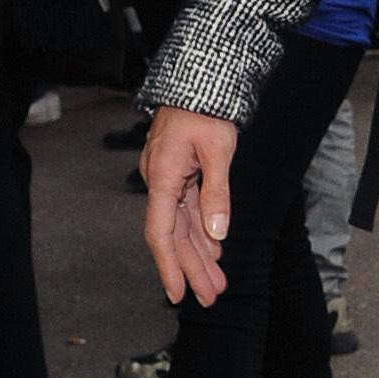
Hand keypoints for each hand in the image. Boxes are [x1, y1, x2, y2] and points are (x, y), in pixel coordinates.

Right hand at [142, 107, 237, 306]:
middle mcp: (161, 183)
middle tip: (211, 297)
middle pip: (174, 236)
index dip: (170, 266)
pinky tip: (213, 250)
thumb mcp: (218, 150)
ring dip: (199, 254)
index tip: (178, 294)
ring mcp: (169, 179)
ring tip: (216, 282)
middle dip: (192, 268)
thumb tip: (216, 233)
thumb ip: (216, 193)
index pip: (161, 233)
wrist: (199, 80)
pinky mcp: (180, 174)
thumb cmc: (207, 111)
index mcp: (163, 178)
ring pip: (182, 226)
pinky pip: (189, 210)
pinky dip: (201, 231)